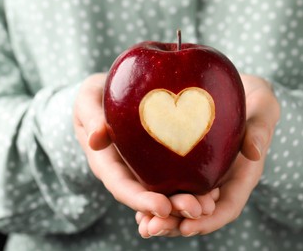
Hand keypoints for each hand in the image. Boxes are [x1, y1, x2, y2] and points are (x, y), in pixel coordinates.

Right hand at [73, 73, 218, 230]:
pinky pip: (177, 172)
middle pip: (148, 195)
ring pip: (166, 189)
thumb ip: (90, 117)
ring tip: (211, 205)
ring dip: (187, 200)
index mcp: (106, 163)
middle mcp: (126, 171)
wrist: (111, 92)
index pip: (122, 187)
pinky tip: (214, 186)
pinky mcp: (160, 158)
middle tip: (198, 210)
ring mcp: (144, 166)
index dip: (140, 200)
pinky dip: (194, 182)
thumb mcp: (88, 99)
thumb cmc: (96, 96)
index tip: (162, 207)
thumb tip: (94, 139)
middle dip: (172, 207)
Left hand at [135, 74, 279, 236]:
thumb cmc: (255, 102)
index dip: (208, 221)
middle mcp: (221, 181)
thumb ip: (261, 130)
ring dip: (164, 216)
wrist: (242, 97)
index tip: (186, 227)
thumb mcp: (264, 109)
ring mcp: (204, 175)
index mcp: (241, 176)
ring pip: (184, 203)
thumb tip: (254, 152)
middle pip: (201, 213)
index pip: (227, 208)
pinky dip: (158, 196)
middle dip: (177, 223)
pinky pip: (173, 185)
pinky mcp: (189, 165)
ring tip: (141, 224)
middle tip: (152, 228)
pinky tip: (138, 203)